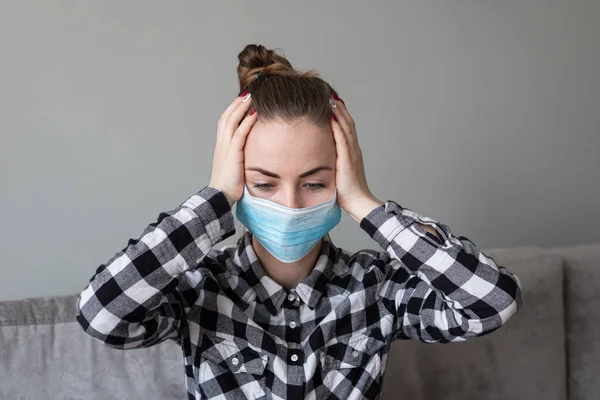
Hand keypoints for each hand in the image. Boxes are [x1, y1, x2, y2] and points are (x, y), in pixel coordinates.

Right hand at [208, 91, 257, 206]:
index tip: (244, 100)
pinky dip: (247, 121)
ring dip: (242, 107)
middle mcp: (222, 143)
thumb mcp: (236, 165)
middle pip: (227, 116)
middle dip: (237, 103)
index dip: (234, 109)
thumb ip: (242, 155)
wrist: (220, 196)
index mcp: (222, 145)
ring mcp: (225, 147)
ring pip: (232, 121)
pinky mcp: (232, 154)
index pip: (226, 121)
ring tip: (252, 96)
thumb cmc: (230, 184)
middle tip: (248, 92)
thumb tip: (254, 151)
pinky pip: (240, 133)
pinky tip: (255, 113)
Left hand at [330, 94, 383, 221]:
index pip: (347, 128)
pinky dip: (338, 126)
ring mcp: (352, 153)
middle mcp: (354, 149)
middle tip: (332, 95)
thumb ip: (331, 162)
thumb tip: (319, 157)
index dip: (341, 114)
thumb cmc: (346, 191)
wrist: (357, 202)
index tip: (333, 103)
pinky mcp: (347, 159)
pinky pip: (342, 139)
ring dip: (339, 112)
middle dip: (340, 108)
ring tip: (331, 100)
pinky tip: (332, 117)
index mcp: (352, 152)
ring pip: (347, 127)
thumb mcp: (337, 172)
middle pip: (348, 123)